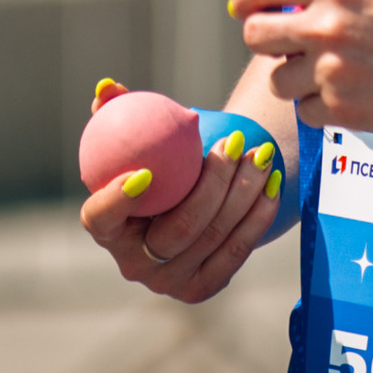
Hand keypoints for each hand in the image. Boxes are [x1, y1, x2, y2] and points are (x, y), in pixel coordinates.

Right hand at [79, 82, 279, 303]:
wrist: (188, 197)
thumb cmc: (157, 158)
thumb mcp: (135, 136)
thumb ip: (116, 110)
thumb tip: (106, 86)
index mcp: (106, 229)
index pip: (100, 218)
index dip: (116, 201)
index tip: (145, 170)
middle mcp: (134, 264)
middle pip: (177, 230)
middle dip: (211, 186)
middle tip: (232, 145)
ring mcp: (170, 282)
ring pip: (214, 238)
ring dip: (243, 192)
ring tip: (260, 154)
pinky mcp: (204, 286)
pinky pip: (237, 249)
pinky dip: (257, 215)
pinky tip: (272, 182)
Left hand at [228, 0, 372, 140]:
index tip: (243, 4)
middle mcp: (326, 30)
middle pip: (254, 36)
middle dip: (263, 34)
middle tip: (287, 37)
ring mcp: (331, 74)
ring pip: (278, 78)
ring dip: (294, 73)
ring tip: (327, 65)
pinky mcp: (340, 111)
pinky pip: (304, 110)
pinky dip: (318, 103)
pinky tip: (345, 90)